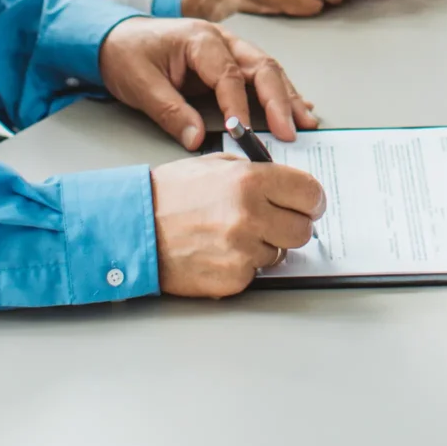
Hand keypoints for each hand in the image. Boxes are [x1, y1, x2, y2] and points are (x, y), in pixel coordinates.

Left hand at [98, 16, 317, 150]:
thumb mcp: (140, 85)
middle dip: (280, 100)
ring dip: (288, 97)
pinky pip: (260, 76)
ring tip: (306, 122)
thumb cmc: (127, 54)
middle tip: (293, 131)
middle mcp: (222, 40)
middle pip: (262, 67)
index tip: (242, 134)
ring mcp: (229, 48)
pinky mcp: (229, 62)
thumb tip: (196, 140)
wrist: (115, 37)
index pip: (228, 75)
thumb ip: (171, 112)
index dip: (238, 106)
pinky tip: (296, 107)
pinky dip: (280, 93)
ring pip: (267, 70)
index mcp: (200, 39)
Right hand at [150, 155, 325, 297]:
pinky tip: (221, 252)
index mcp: (251, 181)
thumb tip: (289, 184)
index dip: (312, 200)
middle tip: (277, 222)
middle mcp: (250, 215)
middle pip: (303, 229)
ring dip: (266, 246)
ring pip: (280, 253)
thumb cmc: (171, 195)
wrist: (134, 228)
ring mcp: (241, 251)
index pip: (310, 194)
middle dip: (293, 225)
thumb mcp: (217, 166)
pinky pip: (255, 273)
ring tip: (234, 234)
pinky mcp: (231, 280)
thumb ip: (258, 172)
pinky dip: (245, 265)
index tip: (310, 204)